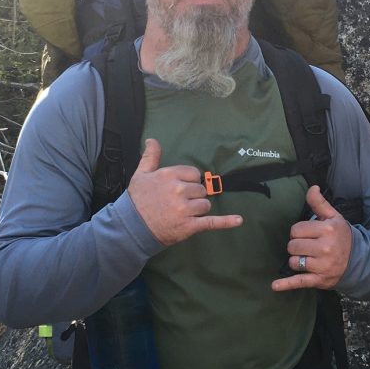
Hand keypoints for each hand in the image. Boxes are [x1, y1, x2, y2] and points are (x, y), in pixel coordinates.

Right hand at [126, 138, 242, 245]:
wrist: (131, 228)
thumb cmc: (136, 201)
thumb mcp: (140, 175)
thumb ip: (150, 157)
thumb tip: (153, 140)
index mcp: (169, 176)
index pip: (193, 174)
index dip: (189, 181)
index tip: (179, 188)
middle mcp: (178, 190)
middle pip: (201, 189)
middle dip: (193, 196)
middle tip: (177, 204)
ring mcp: (185, 209)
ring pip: (205, 205)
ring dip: (198, 209)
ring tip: (182, 215)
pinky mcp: (189, 226)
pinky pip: (212, 222)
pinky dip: (226, 222)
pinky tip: (238, 220)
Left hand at [272, 186, 352, 291]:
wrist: (358, 260)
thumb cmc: (341, 236)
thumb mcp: (333, 217)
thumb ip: (319, 203)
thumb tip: (312, 188)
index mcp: (327, 230)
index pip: (296, 230)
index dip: (299, 232)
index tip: (307, 234)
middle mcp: (325, 248)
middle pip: (292, 246)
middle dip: (296, 246)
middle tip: (307, 246)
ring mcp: (322, 265)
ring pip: (293, 261)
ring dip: (296, 260)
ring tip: (307, 258)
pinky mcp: (319, 280)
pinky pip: (299, 281)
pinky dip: (286, 284)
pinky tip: (275, 286)